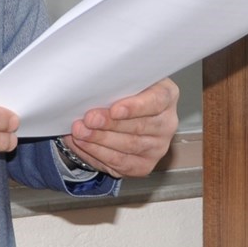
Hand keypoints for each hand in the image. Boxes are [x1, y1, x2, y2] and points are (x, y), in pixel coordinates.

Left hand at [64, 77, 180, 179]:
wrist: (122, 116)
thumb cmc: (122, 94)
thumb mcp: (123, 81)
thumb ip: (115, 82)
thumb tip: (92, 88)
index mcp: (166, 95)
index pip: (157, 101)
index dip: (136, 107)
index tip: (115, 109)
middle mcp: (167, 123)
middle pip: (139, 126)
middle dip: (110, 124)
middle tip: (89, 119)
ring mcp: (158, 147)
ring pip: (128, 146)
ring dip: (100, 139)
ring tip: (80, 132)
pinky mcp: (144, 165)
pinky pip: (120, 162)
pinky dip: (98, 153)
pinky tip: (84, 144)